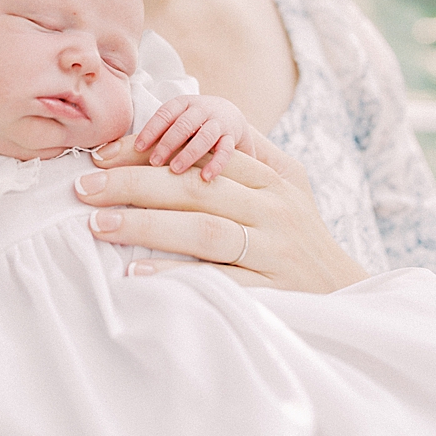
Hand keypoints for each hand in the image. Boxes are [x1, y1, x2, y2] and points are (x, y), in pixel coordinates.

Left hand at [79, 129, 368, 292]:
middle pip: (195, 188)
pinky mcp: (274, 291)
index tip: (102, 158)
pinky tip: (137, 273)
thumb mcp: (289, 187)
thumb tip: (184, 138)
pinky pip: (218, 281)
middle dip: (134, 183)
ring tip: (98, 224)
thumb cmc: (303, 238)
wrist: (351, 296)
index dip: (149, 155)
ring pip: (203, 229)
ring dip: (146, 225)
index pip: (202, 156)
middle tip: (84, 187)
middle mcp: (273, 209)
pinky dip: (176, 275)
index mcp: (272, 179)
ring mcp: (274, 250)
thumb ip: (247, 158)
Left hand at [131, 95, 254, 182]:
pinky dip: (217, 164)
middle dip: (168, 143)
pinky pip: (226, 151)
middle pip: (183, 124)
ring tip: (176, 169)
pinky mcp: (233, 138)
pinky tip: (206, 178)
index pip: (165, 113)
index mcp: (183, 103)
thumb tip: (110, 154)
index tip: (139, 147)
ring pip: (205, 136)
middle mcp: (201, 109)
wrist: (230, 116)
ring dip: (189, 153)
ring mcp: (218, 123)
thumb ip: (153, 135)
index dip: (151, 130)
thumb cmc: (192, 124)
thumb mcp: (175, 121)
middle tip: (154, 162)